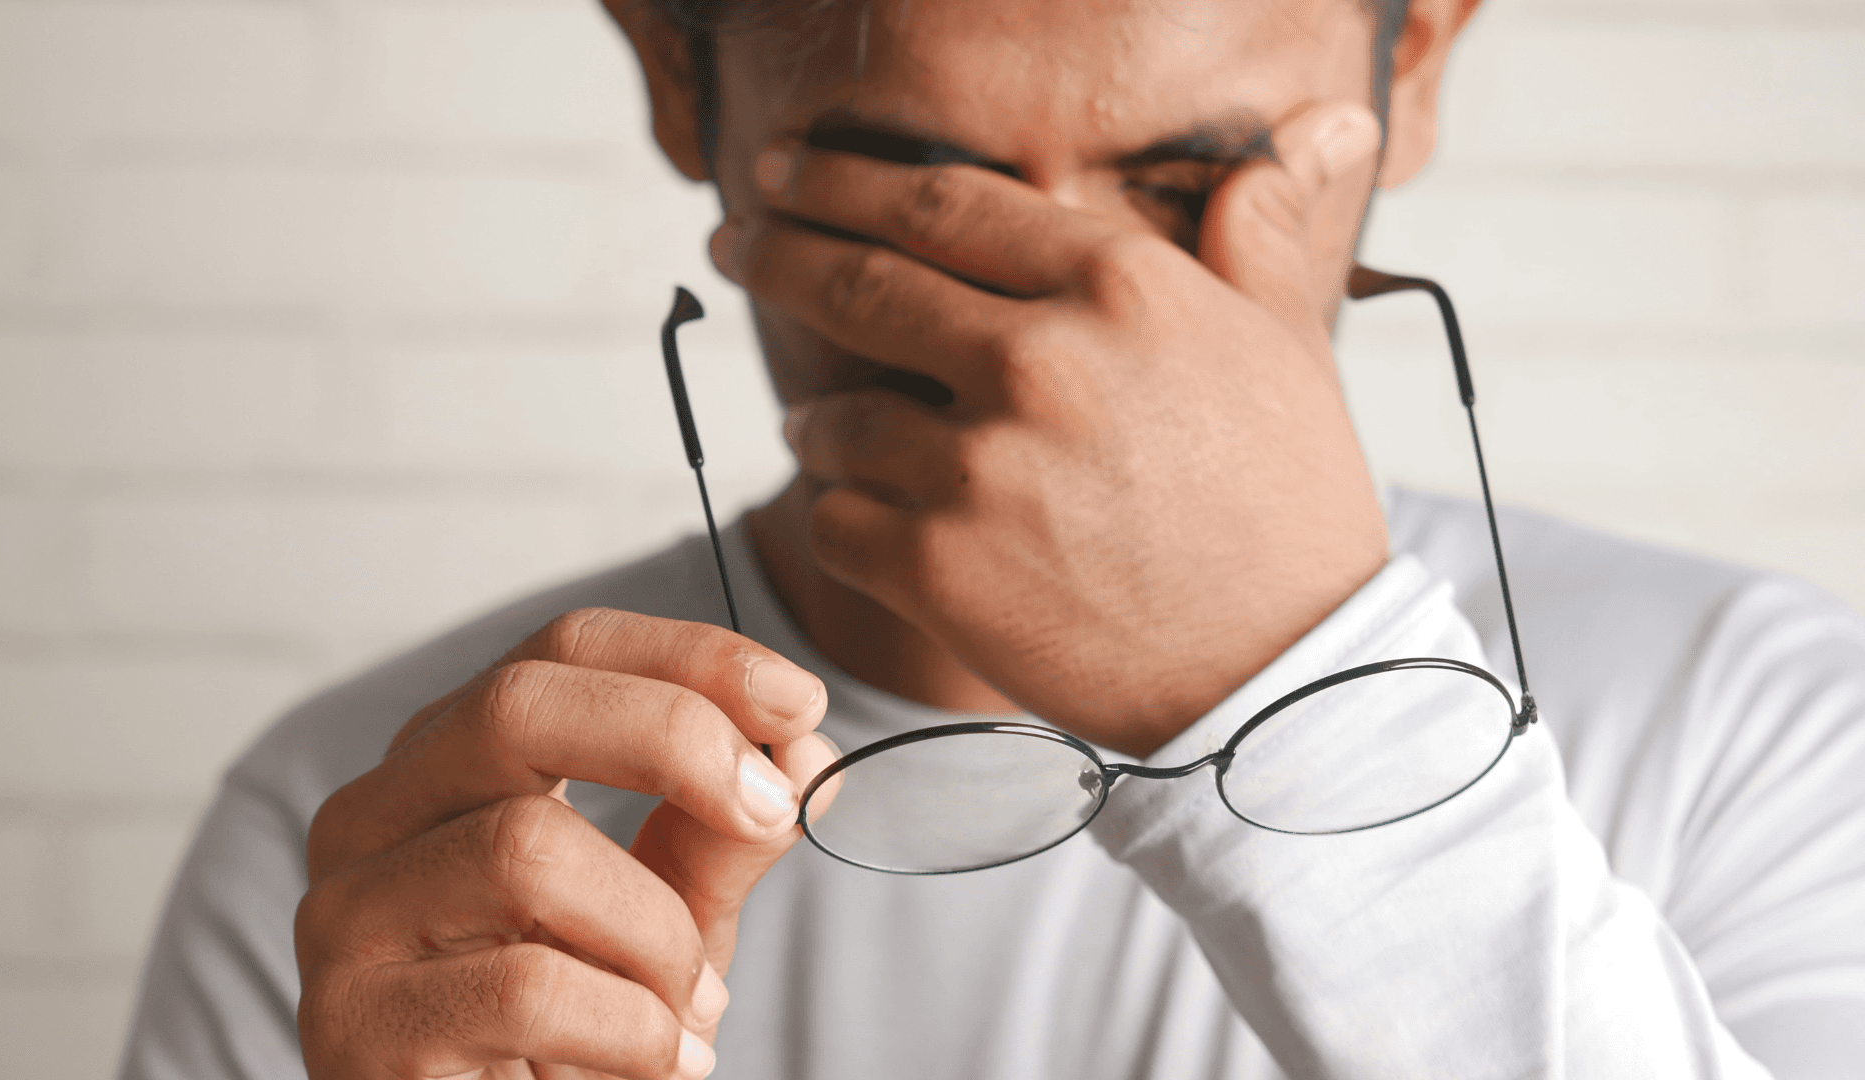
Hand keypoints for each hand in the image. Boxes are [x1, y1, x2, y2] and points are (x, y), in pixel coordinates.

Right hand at [295, 608, 835, 1079]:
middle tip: (773, 811)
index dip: (691, 658)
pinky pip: (526, 988)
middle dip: (674, 738)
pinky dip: (633, 1030)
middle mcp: (375, 816)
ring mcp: (345, 916)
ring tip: (691, 1006)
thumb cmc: (575, 1032)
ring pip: (525, 848)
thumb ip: (721, 835)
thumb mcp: (668, 918)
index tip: (800, 700)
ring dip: (657, 934)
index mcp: (451, 762)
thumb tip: (804, 752)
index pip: (563, 651)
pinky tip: (658, 1063)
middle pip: (515, 705)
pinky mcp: (351, 1025)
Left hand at [717, 103, 1388, 756]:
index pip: (942, 203)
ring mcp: (979, 466)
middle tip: (732, 241)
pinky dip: (837, 517)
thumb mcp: (1291, 348)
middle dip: (776, 254)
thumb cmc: (1289, 509)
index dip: (844, 181)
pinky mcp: (938, 568)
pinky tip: (861, 520)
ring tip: (820, 431)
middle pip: (859, 283)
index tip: (787, 173)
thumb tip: (1321, 124)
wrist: (1284, 678)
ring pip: (832, 419)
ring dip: (815, 422)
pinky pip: (834, 521)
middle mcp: (1037, 358)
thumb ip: (1261, 231)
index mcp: (1117, 285)